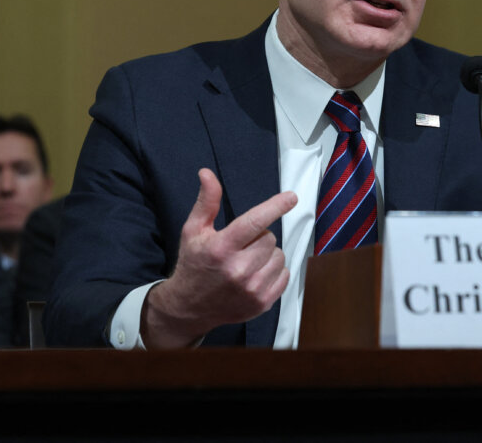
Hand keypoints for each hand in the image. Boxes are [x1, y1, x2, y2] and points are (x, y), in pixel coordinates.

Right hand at [142, 168, 295, 347]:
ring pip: (279, 256)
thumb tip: (207, 173)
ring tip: (248, 260)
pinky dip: (275, 271)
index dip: (275, 207)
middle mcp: (237, 270)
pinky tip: (256, 274)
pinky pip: (285, 275)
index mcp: (221, 248)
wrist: (189, 308)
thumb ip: (206, 202)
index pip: (254, 222)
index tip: (292, 197)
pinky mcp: (262, 304)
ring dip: (268, 254)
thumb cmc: (193, 263)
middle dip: (260, 237)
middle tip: (242, 245)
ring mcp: (252, 289)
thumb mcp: (193, 230)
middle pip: (270, 238)